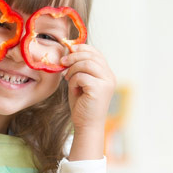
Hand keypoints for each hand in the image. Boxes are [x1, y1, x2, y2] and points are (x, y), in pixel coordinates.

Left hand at [60, 44, 115, 159]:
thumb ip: (78, 68)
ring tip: (68, 79)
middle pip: (91, 55)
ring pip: (87, 64)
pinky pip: (82, 76)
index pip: (96, 52)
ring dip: (73, 70)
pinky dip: (74, 82)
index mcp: (106, 73)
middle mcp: (110, 76)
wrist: (86, 125)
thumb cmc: (81, 104)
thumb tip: (69, 50)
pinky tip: (74, 90)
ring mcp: (107, 82)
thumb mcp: (79, 82)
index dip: (81, 48)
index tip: (68, 50)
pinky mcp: (100, 89)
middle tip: (62, 63)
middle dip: (74, 57)